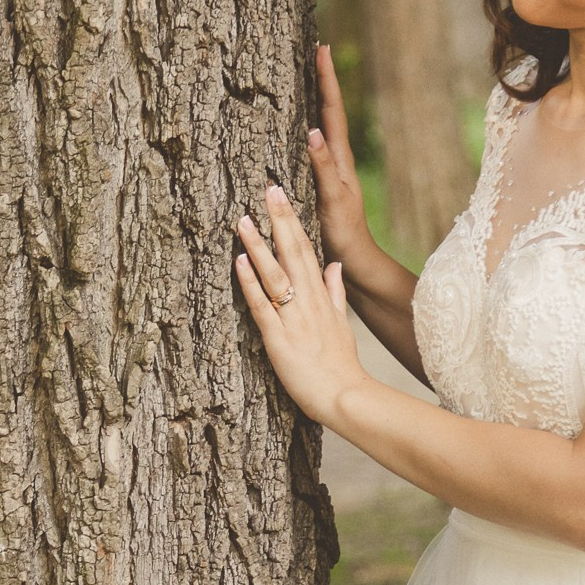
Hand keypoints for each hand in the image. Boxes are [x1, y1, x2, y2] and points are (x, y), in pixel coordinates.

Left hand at [234, 184, 368, 428]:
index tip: (282, 196)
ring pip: (275, 274)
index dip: (293, 221)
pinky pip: (262, 305)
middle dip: (280, 219)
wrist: (345, 396)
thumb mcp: (343, 324)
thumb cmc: (341, 365)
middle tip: (268, 189)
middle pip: (294, 252)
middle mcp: (308, 301)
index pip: (307, 249)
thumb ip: (336, 293)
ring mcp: (294, 318)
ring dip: (259, 246)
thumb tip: (335, 266)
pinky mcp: (278, 338)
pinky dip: (250, 282)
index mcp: (322, 296)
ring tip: (243, 220)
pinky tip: (239, 262)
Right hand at [308, 43, 373, 266]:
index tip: (322, 48)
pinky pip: (311, 144)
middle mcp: (335, 158)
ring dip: (314, 99)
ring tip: (305, 75)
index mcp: (340, 157)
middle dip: (322, 80)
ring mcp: (328, 168)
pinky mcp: (319, 180)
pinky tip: (295, 124)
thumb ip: (323, 166)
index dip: (327, 79)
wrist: (354, 260)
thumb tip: (313, 131)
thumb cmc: (344, 232)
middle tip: (315, 49)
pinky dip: (304, 125)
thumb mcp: (333, 199)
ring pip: (321, 124)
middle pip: (327, 109)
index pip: (332, 109)